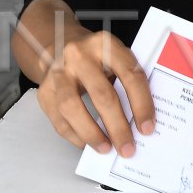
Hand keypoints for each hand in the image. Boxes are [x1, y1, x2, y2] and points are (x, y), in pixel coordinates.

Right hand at [35, 29, 154, 156]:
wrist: (59, 43)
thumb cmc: (96, 57)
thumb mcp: (115, 57)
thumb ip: (128, 81)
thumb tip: (142, 121)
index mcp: (106, 44)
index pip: (130, 75)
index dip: (141, 104)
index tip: (147, 127)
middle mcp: (79, 55)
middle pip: (102, 95)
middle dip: (118, 127)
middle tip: (128, 148)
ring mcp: (58, 72)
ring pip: (72, 107)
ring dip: (92, 133)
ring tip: (106, 149)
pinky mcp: (44, 89)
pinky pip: (58, 119)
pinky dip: (75, 136)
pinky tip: (88, 144)